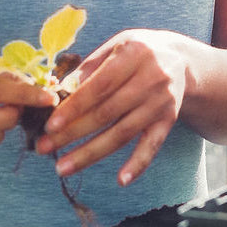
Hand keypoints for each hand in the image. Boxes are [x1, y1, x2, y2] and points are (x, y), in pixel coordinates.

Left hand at [35, 29, 189, 185]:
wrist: (182, 60)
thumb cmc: (137, 51)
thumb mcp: (116, 45)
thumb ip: (89, 66)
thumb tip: (58, 90)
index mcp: (133, 54)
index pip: (99, 86)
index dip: (74, 107)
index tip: (50, 125)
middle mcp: (150, 79)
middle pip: (107, 113)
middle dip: (72, 133)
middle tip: (44, 148)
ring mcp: (161, 102)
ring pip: (122, 133)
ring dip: (91, 153)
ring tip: (63, 167)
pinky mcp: (168, 121)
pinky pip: (152, 146)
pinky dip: (138, 164)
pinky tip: (121, 180)